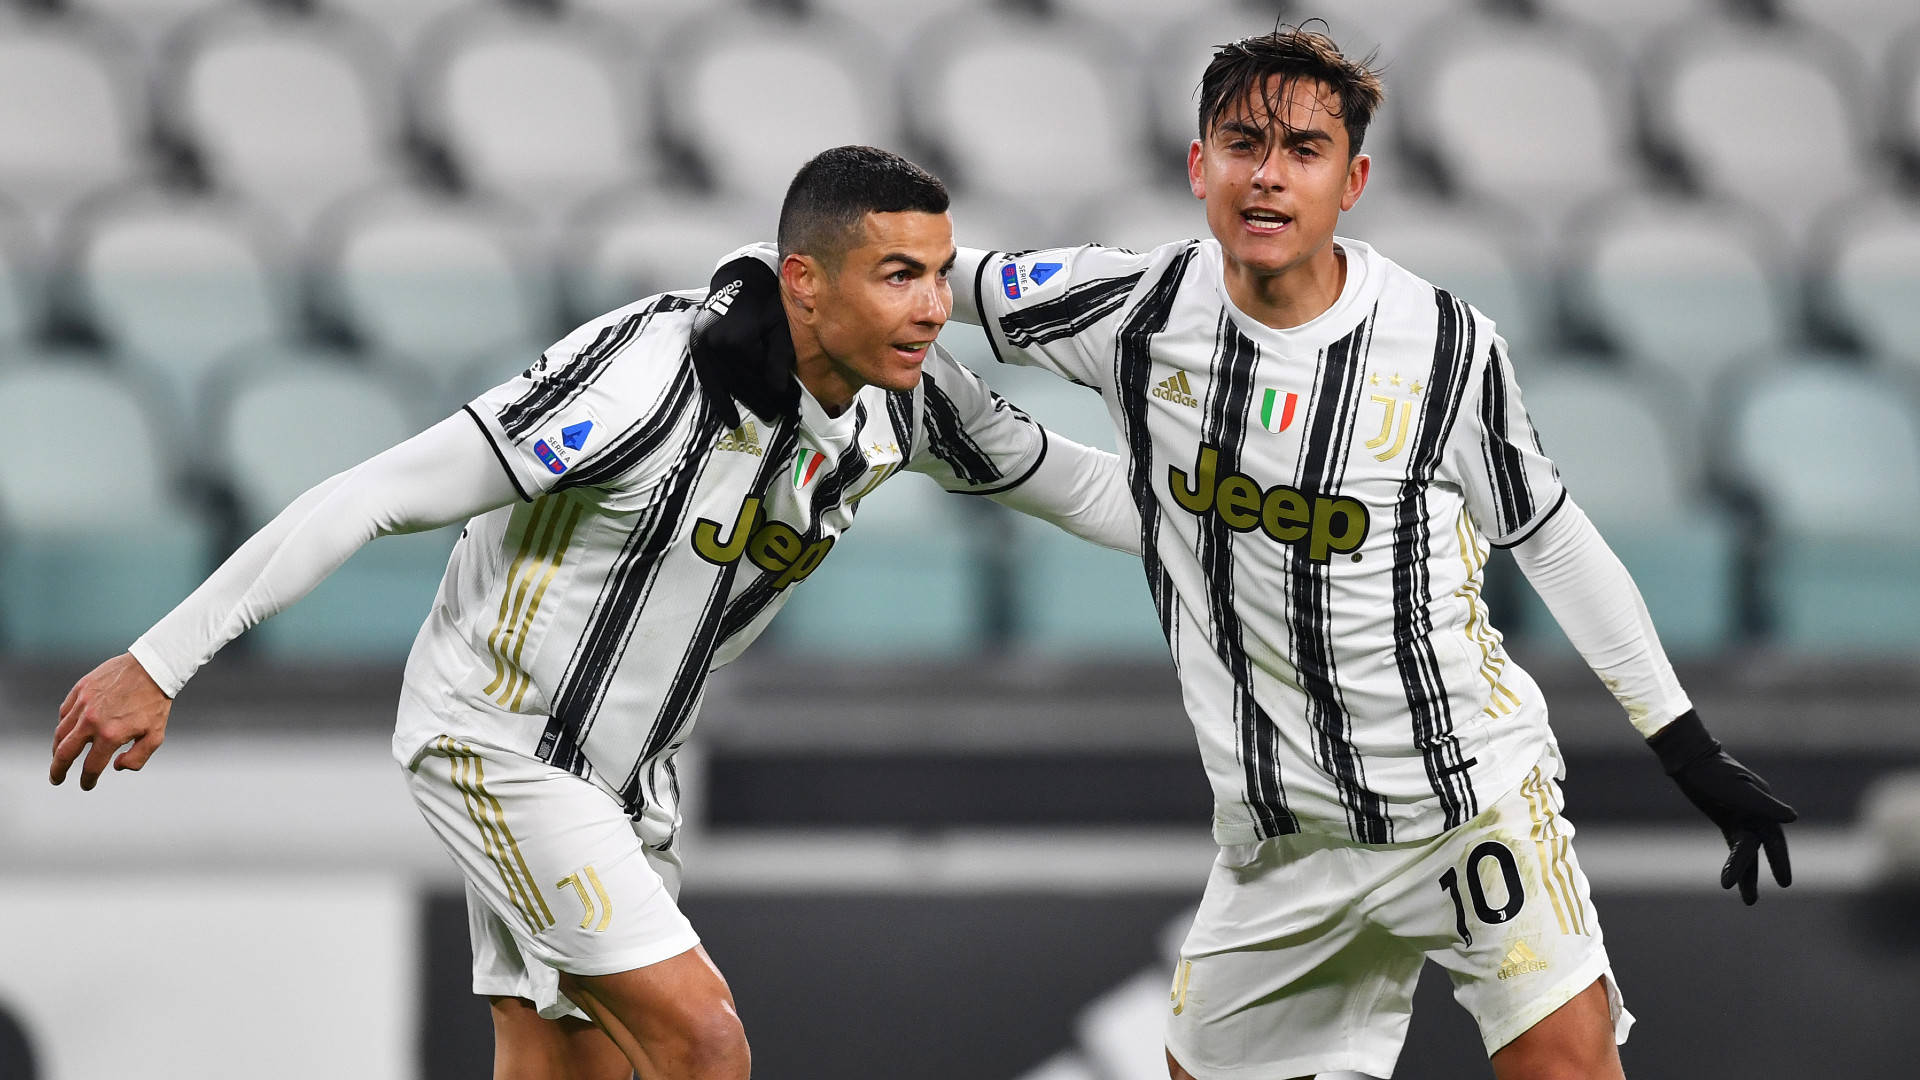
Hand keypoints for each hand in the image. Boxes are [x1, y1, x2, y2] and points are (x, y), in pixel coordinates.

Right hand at [51, 653, 172, 789]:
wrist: (152, 667)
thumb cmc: (155, 703)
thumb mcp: (156, 735)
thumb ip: (138, 758)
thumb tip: (116, 767)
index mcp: (110, 735)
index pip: (91, 766)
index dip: (88, 780)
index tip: (86, 784)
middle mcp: (91, 721)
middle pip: (64, 753)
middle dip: (58, 770)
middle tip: (57, 778)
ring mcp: (83, 704)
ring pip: (60, 733)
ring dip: (57, 749)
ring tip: (59, 757)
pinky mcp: (80, 690)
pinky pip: (64, 713)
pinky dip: (62, 725)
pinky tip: (66, 731)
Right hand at [689, 254, 795, 424]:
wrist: (740, 280)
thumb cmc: (766, 300)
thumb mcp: (780, 326)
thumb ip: (779, 359)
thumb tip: (778, 391)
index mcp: (739, 340)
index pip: (760, 374)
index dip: (778, 390)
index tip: (792, 403)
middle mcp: (717, 347)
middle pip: (745, 382)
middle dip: (765, 400)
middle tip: (783, 414)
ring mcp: (705, 348)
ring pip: (729, 384)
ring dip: (748, 402)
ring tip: (768, 415)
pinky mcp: (698, 349)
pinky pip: (709, 380)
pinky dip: (720, 400)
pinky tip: (731, 419)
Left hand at [1649, 710, 1795, 903]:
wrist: (1690, 761)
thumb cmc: (1713, 772)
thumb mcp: (1736, 790)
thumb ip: (1763, 805)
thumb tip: (1792, 818)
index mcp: (1764, 805)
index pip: (1774, 838)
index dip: (1779, 860)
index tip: (1784, 883)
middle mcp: (1757, 813)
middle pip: (1761, 848)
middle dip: (1758, 872)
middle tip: (1753, 900)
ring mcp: (1742, 817)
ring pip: (1747, 851)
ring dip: (1745, 873)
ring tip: (1748, 901)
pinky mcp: (1728, 820)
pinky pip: (1735, 845)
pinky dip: (1735, 861)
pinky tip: (1733, 879)